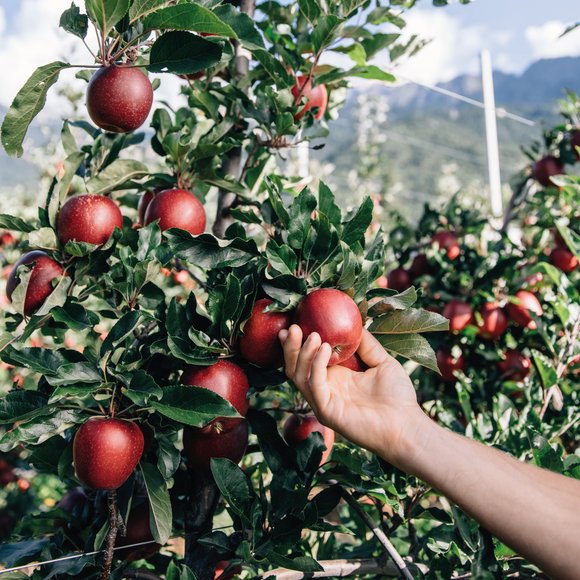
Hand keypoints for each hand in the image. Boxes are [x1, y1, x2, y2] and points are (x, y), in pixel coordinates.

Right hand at [279, 325, 426, 466]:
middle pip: (295, 367)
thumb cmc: (397, 397)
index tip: (296, 322)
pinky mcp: (327, 412)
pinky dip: (316, 365)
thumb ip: (366, 345)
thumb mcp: (382, 362)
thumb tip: (357, 323)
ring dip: (302, 353)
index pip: (307, 359)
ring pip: (299, 376)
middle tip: (294, 327)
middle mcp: (324, 389)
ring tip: (314, 336)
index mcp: (334, 378)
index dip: (298, 343)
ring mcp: (323, 401)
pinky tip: (325, 348)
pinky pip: (314, 386)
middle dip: (291, 347)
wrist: (407, 426)